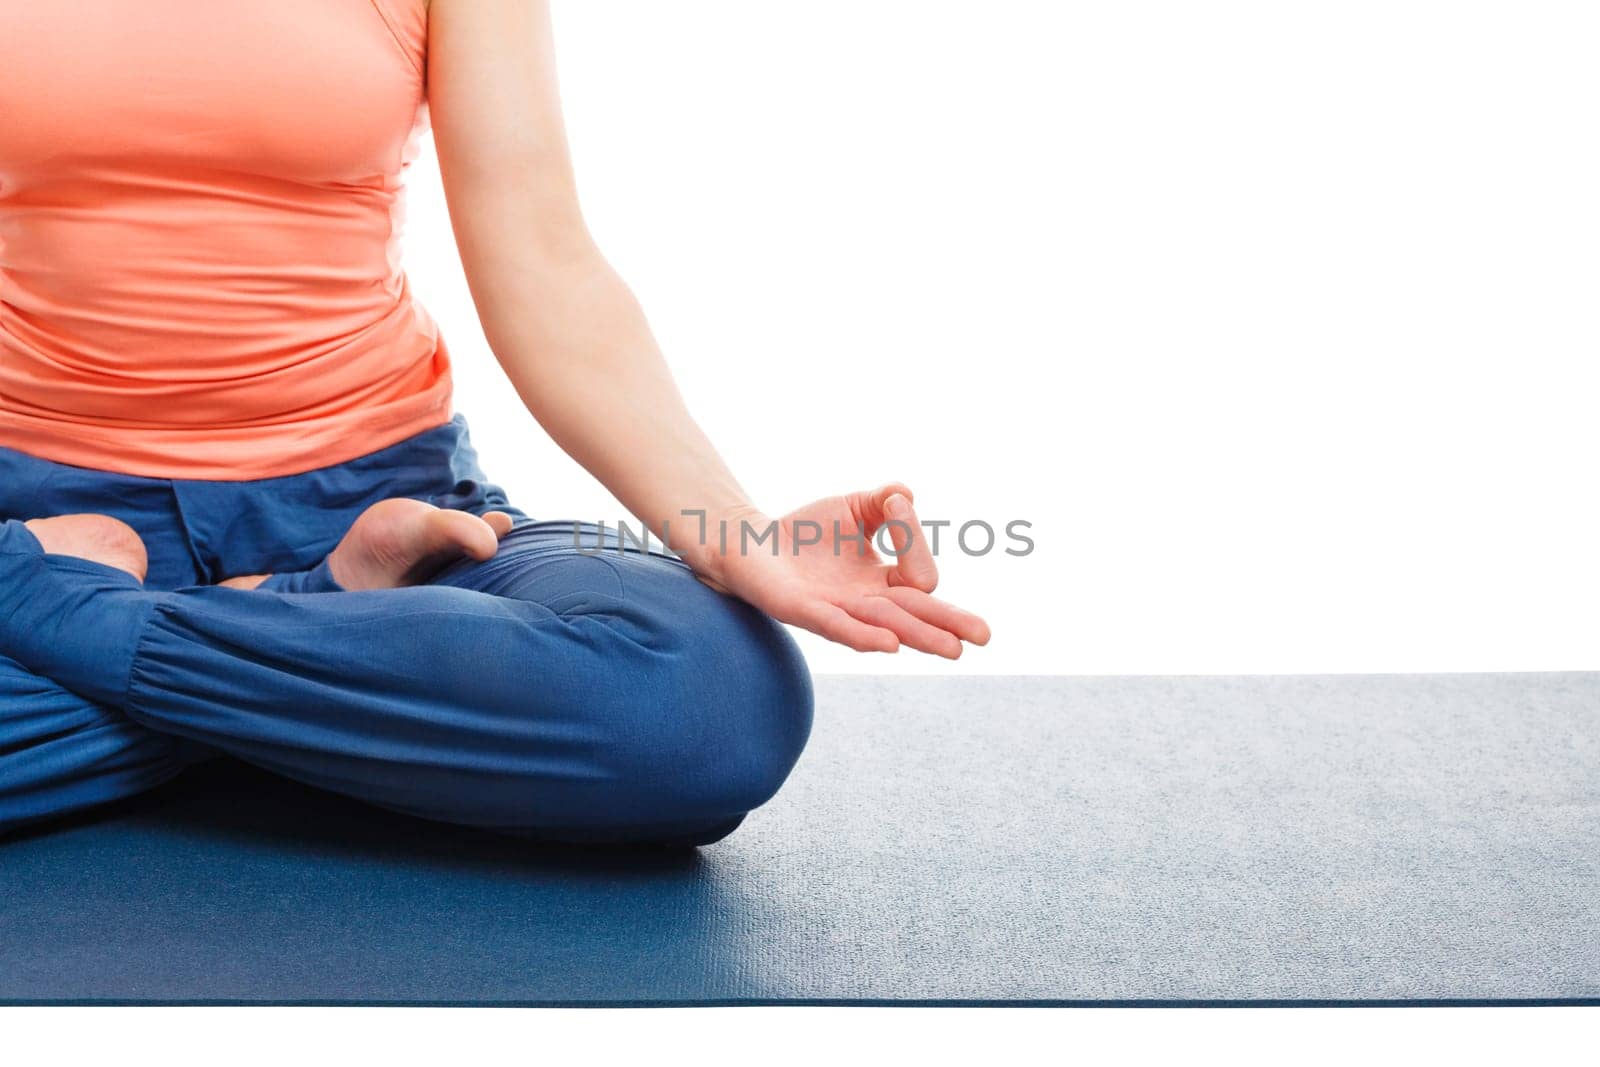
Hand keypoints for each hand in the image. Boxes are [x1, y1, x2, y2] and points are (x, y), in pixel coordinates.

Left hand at [690, 484, 990, 657]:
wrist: (750, 543)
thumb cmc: (806, 532)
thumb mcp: (855, 507)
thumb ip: (886, 501)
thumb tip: (906, 496)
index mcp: (882, 584)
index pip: (919, 576)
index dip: (915, 540)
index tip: (896, 506)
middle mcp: (866, 604)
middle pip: (916, 616)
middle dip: (949, 624)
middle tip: (982, 637)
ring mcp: (838, 612)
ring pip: (886, 626)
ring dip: (919, 636)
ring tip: (952, 650)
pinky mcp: (805, 613)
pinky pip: (839, 627)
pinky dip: (864, 635)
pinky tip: (888, 644)